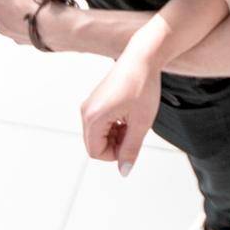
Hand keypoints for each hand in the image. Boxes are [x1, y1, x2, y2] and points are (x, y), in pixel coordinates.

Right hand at [79, 51, 161, 176]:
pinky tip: (129, 114)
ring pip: (99, 134)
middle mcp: (86, 111)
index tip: (134, 141)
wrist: (143, 58)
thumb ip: (131, 149)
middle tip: (136, 130)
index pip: (97, 153)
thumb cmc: (143, 86)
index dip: (116, 154)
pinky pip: (101, 123)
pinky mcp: (95, 100)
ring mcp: (89, 105)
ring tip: (134, 121)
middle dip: (116, 144)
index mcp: (94, 118)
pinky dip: (114, 125)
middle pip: (95, 145)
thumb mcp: (142, 122)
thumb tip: (124, 171)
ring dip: (116, 135)